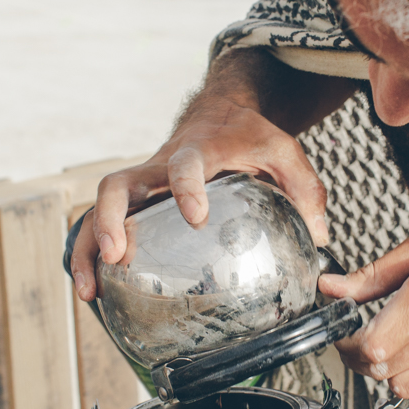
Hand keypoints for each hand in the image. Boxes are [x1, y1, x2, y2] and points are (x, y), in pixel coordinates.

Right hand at [69, 98, 329, 302]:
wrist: (219, 114)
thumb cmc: (249, 135)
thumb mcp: (284, 152)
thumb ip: (305, 190)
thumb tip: (321, 238)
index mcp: (199, 151)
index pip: (186, 164)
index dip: (187, 187)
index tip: (196, 217)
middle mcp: (158, 167)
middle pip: (117, 186)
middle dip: (109, 221)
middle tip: (116, 256)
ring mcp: (142, 185)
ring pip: (98, 210)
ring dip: (87, 249)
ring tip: (90, 292)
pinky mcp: (136, 202)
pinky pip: (102, 226)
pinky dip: (90, 257)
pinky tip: (95, 294)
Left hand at [319, 224, 408, 408]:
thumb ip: (374, 274)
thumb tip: (332, 288)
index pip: (372, 344)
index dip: (349, 342)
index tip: (347, 332)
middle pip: (382, 369)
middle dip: (363, 358)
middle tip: (365, 339)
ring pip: (402, 390)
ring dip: (389, 375)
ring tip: (394, 351)